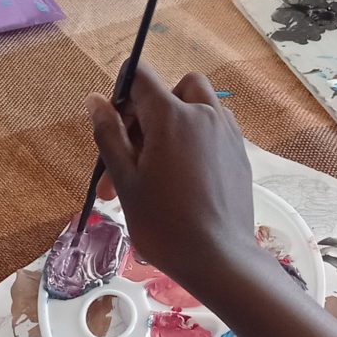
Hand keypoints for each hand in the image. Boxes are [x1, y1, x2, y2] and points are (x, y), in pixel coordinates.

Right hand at [88, 66, 258, 290]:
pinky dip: (197, 139)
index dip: (122, 95)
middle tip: (134, 155)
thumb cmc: (165, 224)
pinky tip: (185, 177)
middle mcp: (205, 115)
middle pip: (175, 88)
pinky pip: (216, 129)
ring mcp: (228, 133)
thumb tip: (96, 100)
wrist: (219, 259)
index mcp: (172, 117)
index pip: (140, 77)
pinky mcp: (240, 154)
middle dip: (151, 111)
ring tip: (160, 166)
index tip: (115, 128)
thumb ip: (109, 135)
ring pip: (201, 106)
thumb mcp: (126, 180)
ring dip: (177, 123)